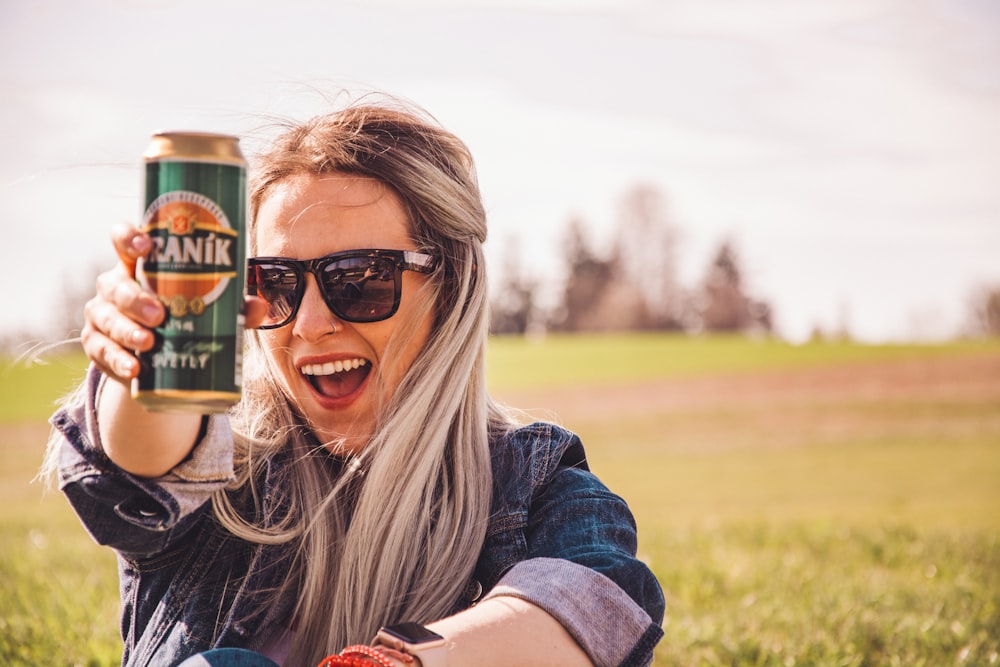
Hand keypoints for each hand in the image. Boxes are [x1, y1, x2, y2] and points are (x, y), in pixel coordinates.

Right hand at [81, 224, 269, 385]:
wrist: (158, 359)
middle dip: (135, 299)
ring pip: (106, 317)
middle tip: (159, 315)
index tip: (147, 247)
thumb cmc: (183, 316)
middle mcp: (115, 285)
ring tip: (148, 343)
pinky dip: (117, 360)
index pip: (123, 239)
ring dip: (126, 330)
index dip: (129, 238)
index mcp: (139, 266)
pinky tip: (134, 368)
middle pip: (115, 284)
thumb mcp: (209, 308)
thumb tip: (259, 307)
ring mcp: (102, 314)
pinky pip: (101, 351)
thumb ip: (233, 306)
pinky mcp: (96, 344)